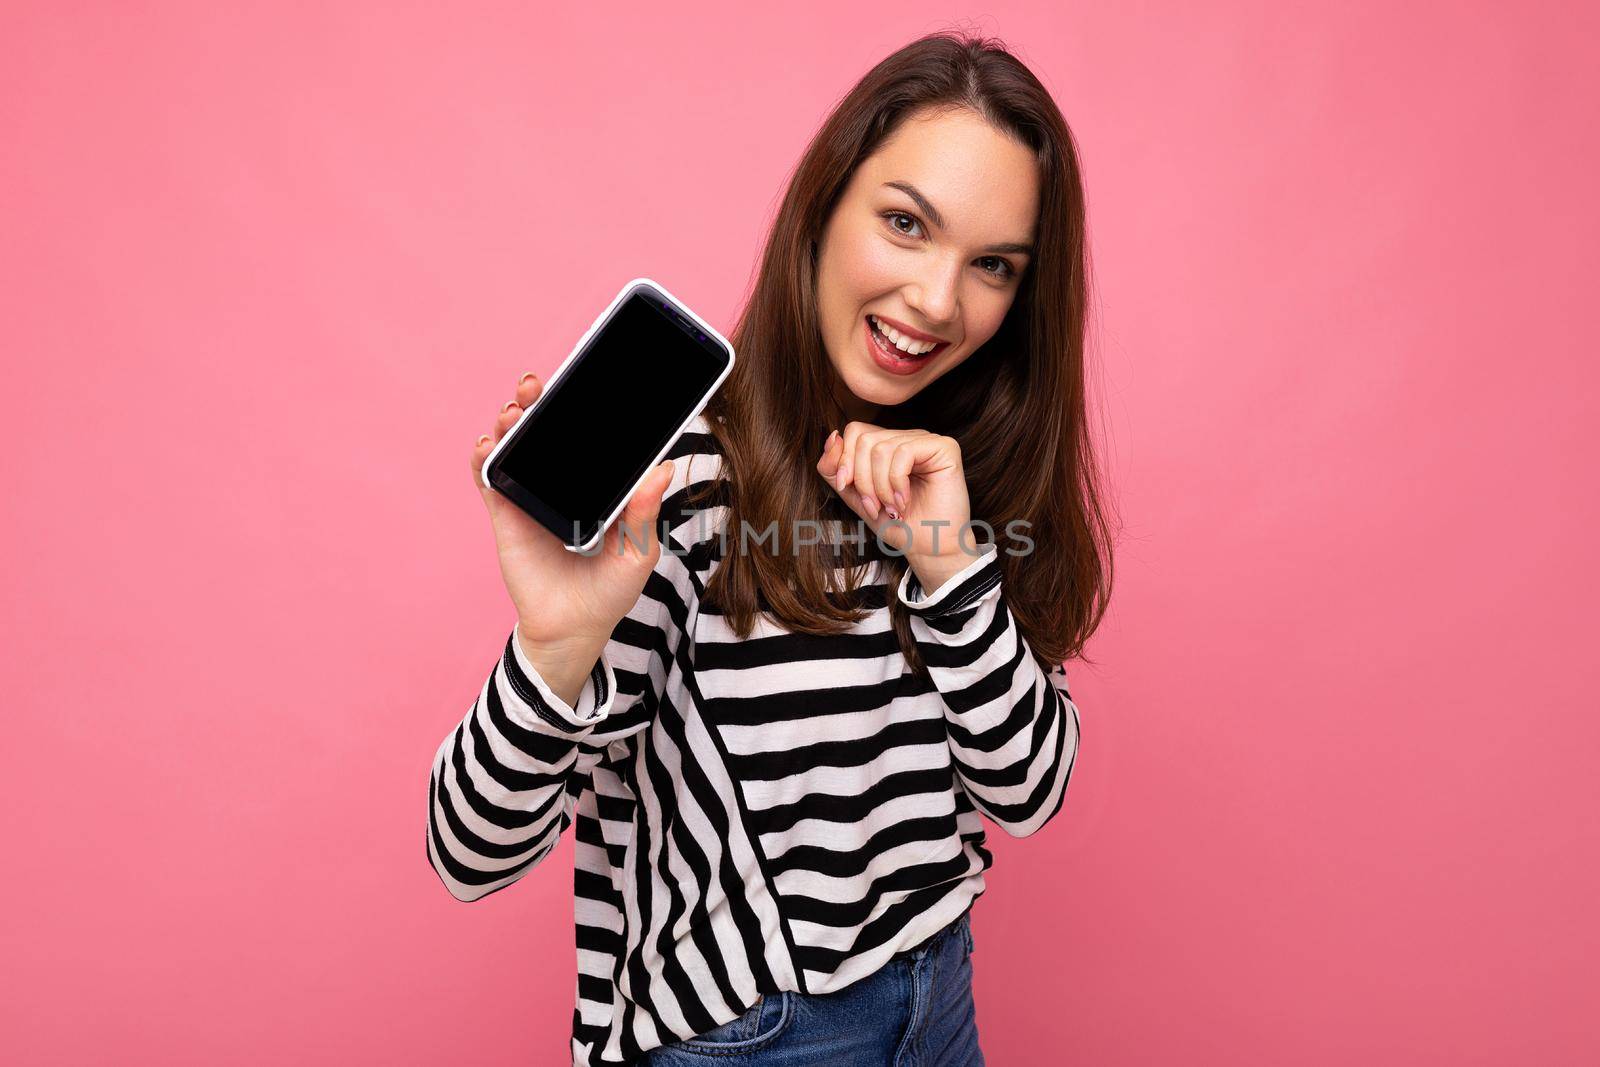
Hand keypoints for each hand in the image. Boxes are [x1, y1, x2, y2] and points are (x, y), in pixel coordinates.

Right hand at [471, 370, 674, 648]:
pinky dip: (484, 459)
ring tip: (515, 410)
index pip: (586, 436)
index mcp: (594, 483)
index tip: (581, 378)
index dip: (580, 406)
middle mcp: (561, 482)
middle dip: (537, 400)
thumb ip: (646, 511)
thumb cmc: (610, 590)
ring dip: (510, 421)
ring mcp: (532, 495)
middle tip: (536, 384)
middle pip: (545, 430)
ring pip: (515, 447)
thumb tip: (665, 469)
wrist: (574, 629)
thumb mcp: (638, 550)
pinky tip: (488, 446)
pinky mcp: (507, 514)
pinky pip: (490, 480)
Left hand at [815, 421, 972, 575]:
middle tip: (874, 507)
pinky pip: (903, 453)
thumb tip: (833, 437)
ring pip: (881, 448)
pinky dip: (896, 482)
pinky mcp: (944, 447)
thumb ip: (835, 469)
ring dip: (880, 487)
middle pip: (865, 439)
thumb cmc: (898, 526)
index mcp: (889, 444)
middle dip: (862, 479)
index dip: (844, 460)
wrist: (928, 549)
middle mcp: (908, 437)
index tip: (846, 489)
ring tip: (892, 508)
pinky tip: (904, 501)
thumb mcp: (854, 497)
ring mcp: (926, 440)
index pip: (855, 431)